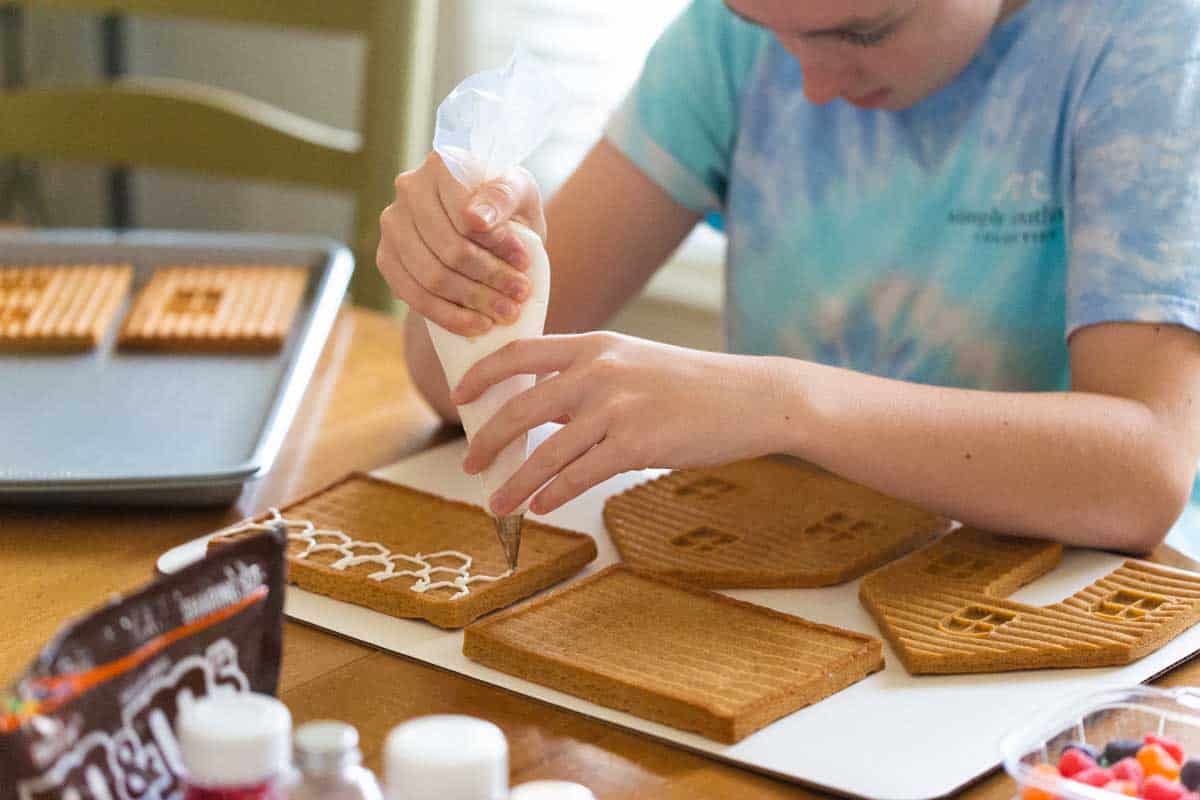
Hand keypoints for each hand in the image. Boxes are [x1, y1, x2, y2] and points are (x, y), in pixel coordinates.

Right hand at [377, 152, 545, 335]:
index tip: (525, 264)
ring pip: (430, 276)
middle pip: (448, 249)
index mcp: (441, 164)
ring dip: (472, 301)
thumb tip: (476, 219)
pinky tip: (477, 325)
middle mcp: (408, 189)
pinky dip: (448, 316)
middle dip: (489, 278)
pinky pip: (413, 296)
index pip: (464, 216)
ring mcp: (392, 225)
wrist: (485, 228)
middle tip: (519, 296)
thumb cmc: (506, 207)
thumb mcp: (520, 193)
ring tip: (505, 313)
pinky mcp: (386, 258)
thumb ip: (504, 196)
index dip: (496, 245)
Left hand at [451, 332, 784, 515]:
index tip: (459, 397)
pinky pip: (580, 475)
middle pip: (521, 407)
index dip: (482, 376)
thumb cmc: (694, 385)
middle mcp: (599, 370)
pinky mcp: (638, 443)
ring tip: (497, 504)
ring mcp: (618, 406)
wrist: (753, 397)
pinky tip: (541, 507)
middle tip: (471, 464)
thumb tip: (541, 407)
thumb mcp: (635, 362)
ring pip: (546, 451)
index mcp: (595, 345)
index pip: (519, 353)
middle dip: (487, 440)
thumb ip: (588, 378)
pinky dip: (554, 494)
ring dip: (515, 483)